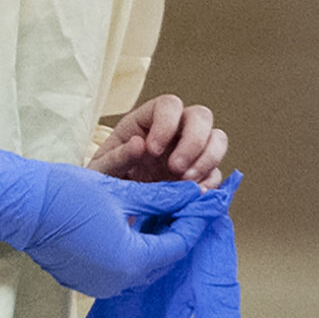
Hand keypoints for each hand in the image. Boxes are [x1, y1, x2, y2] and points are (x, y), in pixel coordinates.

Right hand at [0, 146, 211, 298]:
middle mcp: (118, 282)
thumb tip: (193, 193)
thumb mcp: (122, 192)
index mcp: (132, 261)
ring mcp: (100, 286)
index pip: (179, 244)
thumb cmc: (67, 195)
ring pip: (144, 267)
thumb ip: (163, 197)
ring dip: (156, 243)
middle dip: (176, 233)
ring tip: (164, 215)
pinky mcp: (85, 282)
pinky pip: (121, 271)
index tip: (204, 202)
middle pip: (164, 259)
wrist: (19, 207)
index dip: (193, 221)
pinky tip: (136, 229)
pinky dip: (134, 252)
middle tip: (185, 207)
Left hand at [91, 95, 227, 188]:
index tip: (153, 151)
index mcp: (147, 121)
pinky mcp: (199, 176)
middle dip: (194, 141)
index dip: (166, 123)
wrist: (112, 212)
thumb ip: (116, 157)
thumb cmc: (103, 184)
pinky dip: (210, 183)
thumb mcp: (101, 171)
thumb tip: (139, 143)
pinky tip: (193, 196)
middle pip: (201, 116)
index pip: (169, 105)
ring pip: (217, 139)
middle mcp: (173, 132)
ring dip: (207, 159)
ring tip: (186, 182)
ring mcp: (190, 153)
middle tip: (176, 167)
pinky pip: (216, 172)